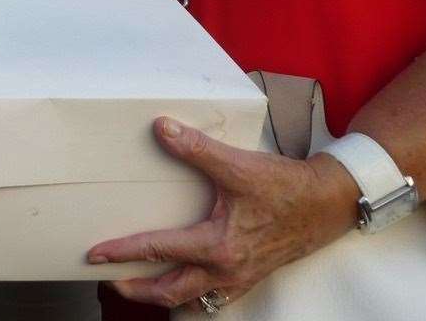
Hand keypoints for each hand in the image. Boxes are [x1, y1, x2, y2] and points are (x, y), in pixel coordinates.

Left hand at [87, 117, 356, 311]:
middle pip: (169, 291)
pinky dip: (191, 293)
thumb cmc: (286, 187)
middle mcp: (226, 269)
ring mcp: (239, 276)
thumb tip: (162, 129)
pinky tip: (183, 282)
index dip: (123, 252)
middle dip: (136, 288)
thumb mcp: (239, 165)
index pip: (158, 250)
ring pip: (191, 297)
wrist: (329, 203)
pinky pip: (214, 295)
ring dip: (161, 294)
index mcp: (218, 246)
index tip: (96, 254)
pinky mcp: (250, 273)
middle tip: (108, 278)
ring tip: (137, 284)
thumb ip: (197, 149)